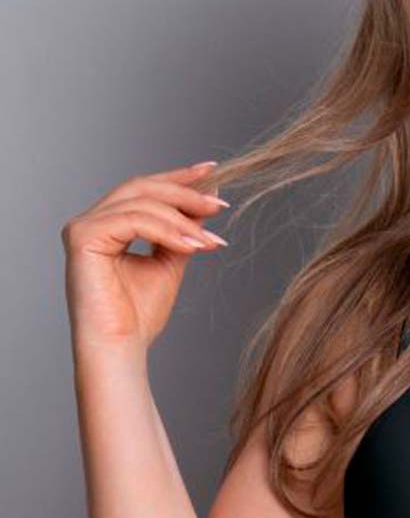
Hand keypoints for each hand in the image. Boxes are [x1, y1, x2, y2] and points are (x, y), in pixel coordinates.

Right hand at [61, 159, 228, 356]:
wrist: (121, 347)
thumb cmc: (139, 314)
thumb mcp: (170, 262)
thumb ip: (182, 232)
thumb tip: (207, 202)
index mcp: (107, 225)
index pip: (144, 189)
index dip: (179, 177)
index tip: (213, 171)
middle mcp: (91, 221)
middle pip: (142, 187)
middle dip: (185, 192)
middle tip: (219, 203)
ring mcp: (83, 227)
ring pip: (142, 203)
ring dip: (184, 219)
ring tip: (210, 240)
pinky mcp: (83, 238)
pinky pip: (134, 220)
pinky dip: (168, 230)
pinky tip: (192, 245)